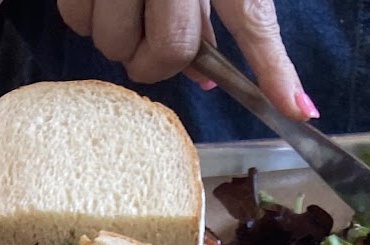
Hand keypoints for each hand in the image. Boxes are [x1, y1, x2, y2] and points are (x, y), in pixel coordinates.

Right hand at [56, 0, 315, 118]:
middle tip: (155, 37)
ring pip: (114, 42)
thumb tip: (206, 77)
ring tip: (125, 6)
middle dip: (160, 60)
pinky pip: (76, 18)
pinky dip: (87, 18)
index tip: (293, 109)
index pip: (251, 18)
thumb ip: (216, 7)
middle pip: (169, 49)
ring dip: (119, 39)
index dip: (273, 69)